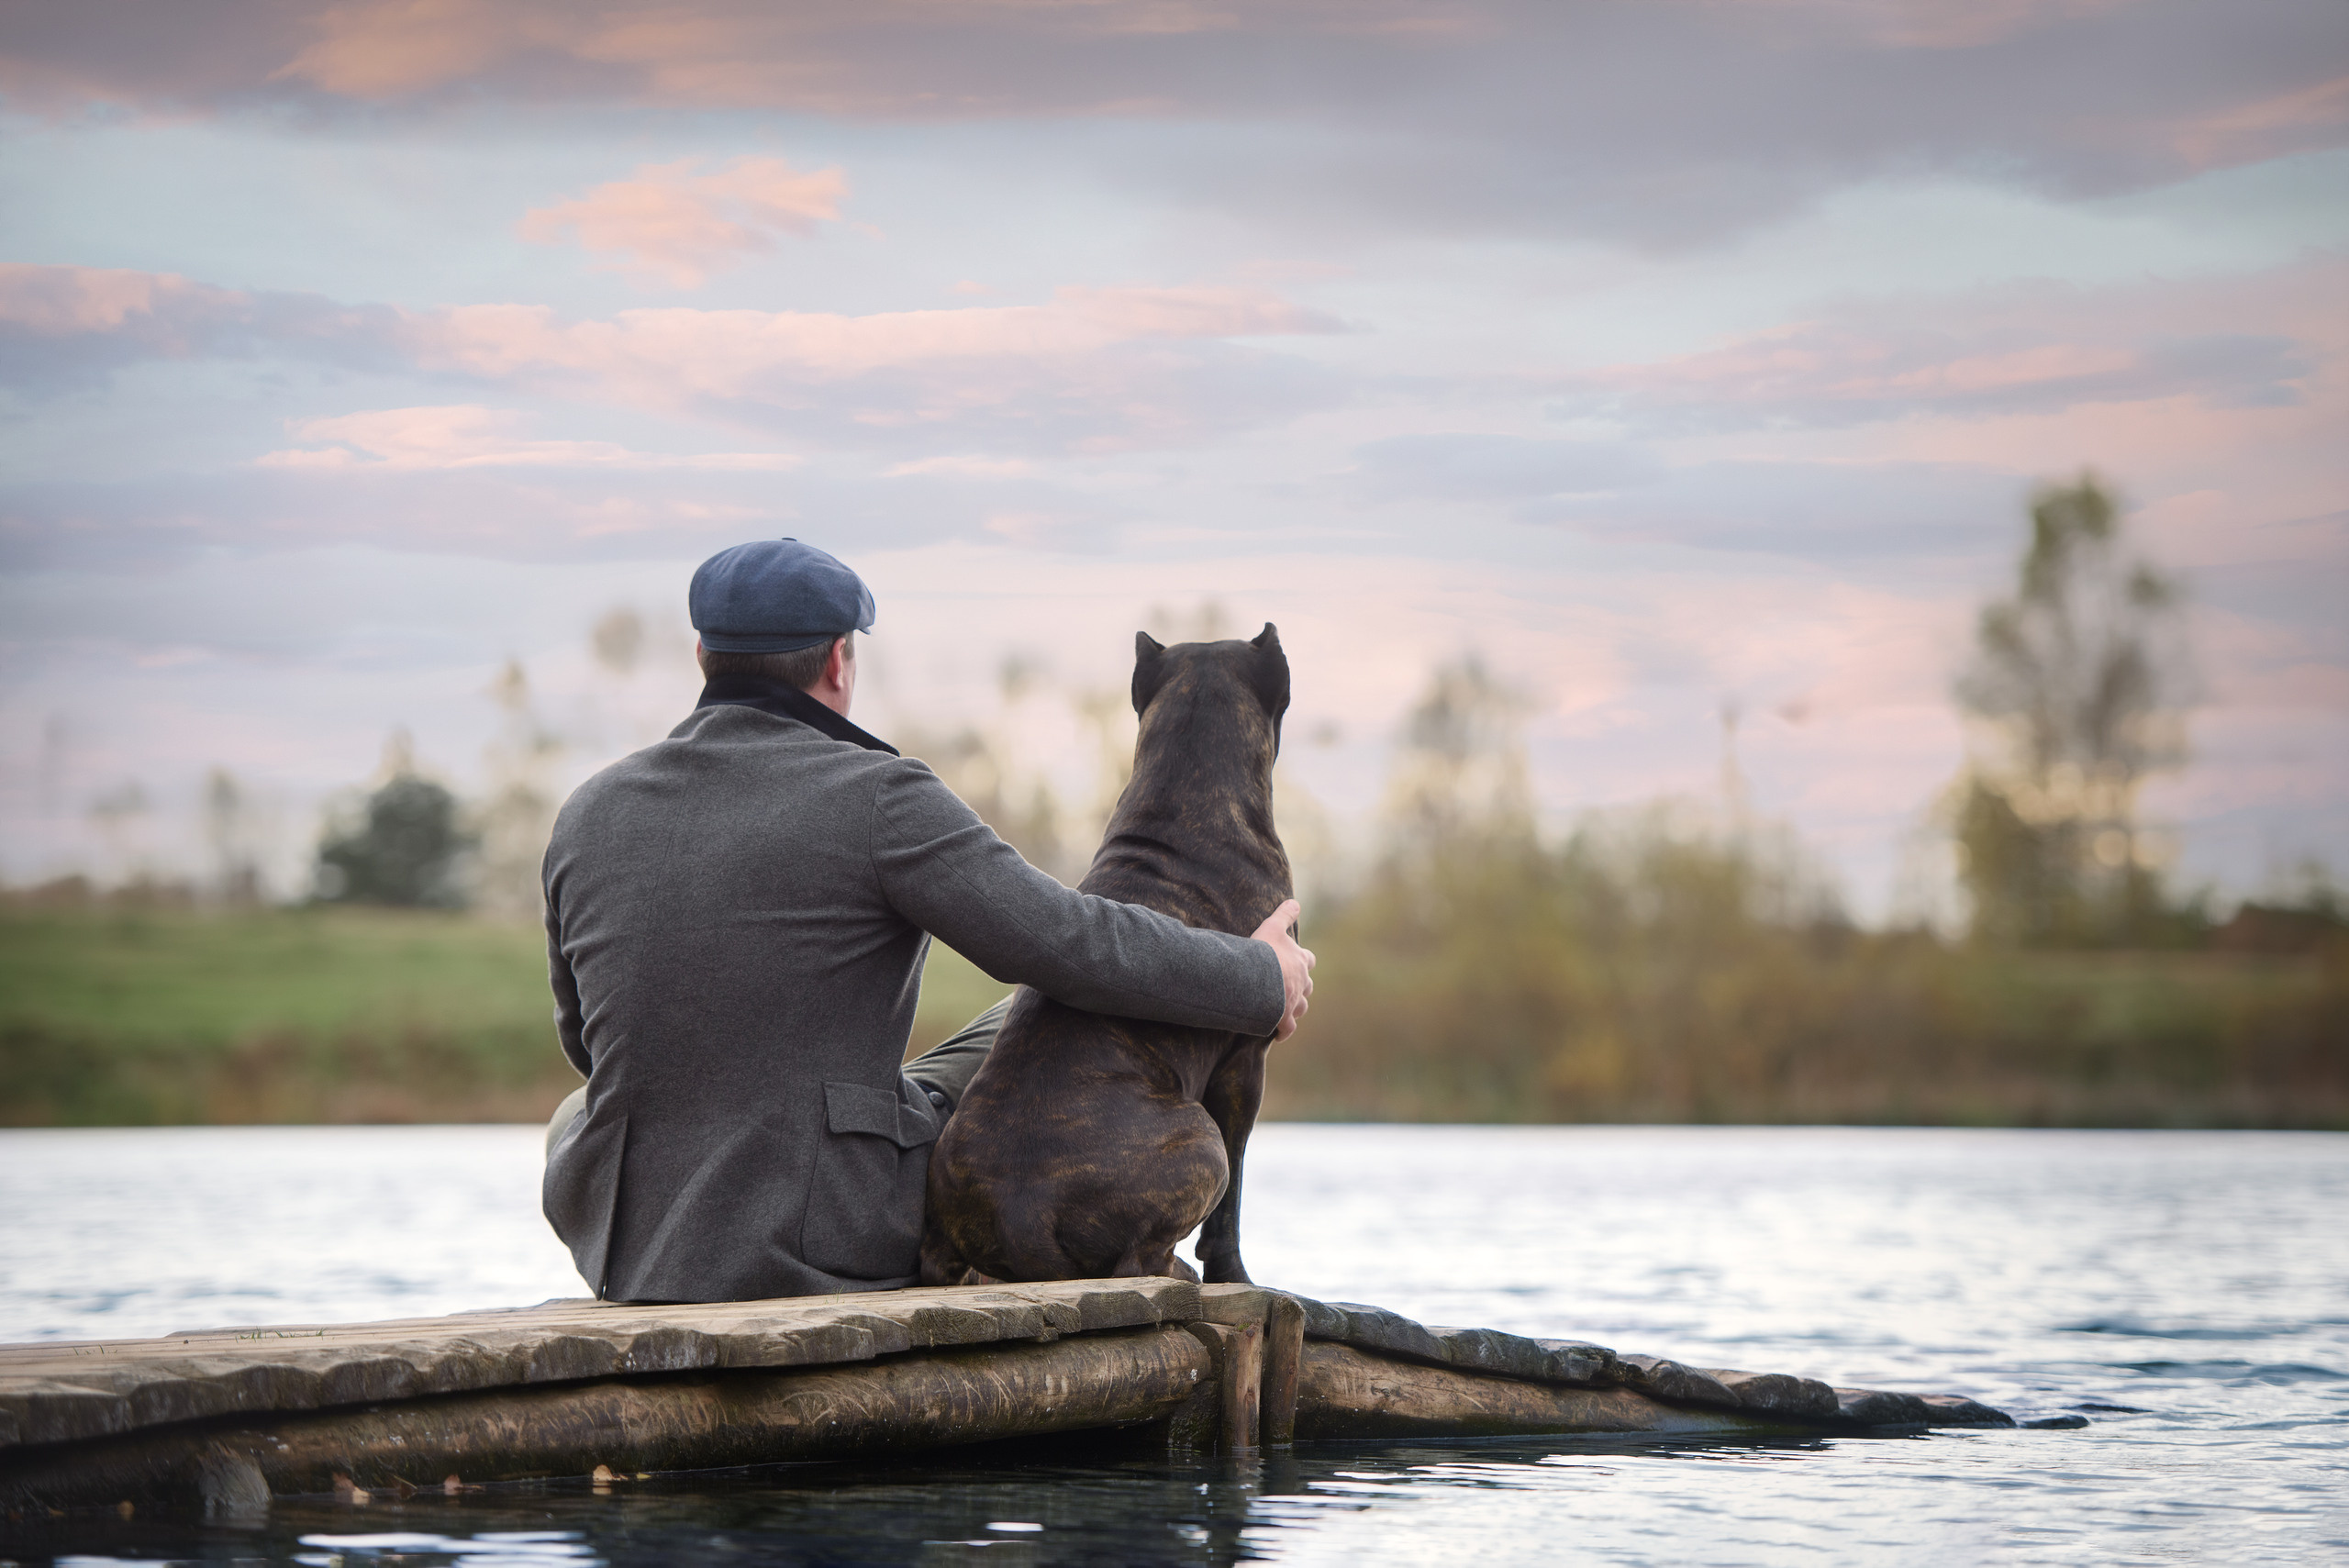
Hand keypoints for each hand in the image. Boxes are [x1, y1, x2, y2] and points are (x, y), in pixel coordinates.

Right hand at [1250, 898, 1315, 1041]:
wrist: (1258, 980)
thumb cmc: (1265, 953)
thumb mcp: (1273, 927)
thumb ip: (1284, 915)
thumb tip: (1295, 901)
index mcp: (1300, 961)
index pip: (1308, 960)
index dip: (1303, 961)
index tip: (1298, 962)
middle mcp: (1301, 983)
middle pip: (1308, 986)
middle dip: (1301, 986)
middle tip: (1290, 987)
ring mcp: (1294, 1002)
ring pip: (1301, 1007)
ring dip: (1295, 1008)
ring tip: (1286, 1010)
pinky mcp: (1284, 1019)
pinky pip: (1287, 1028)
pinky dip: (1284, 1031)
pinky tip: (1279, 1034)